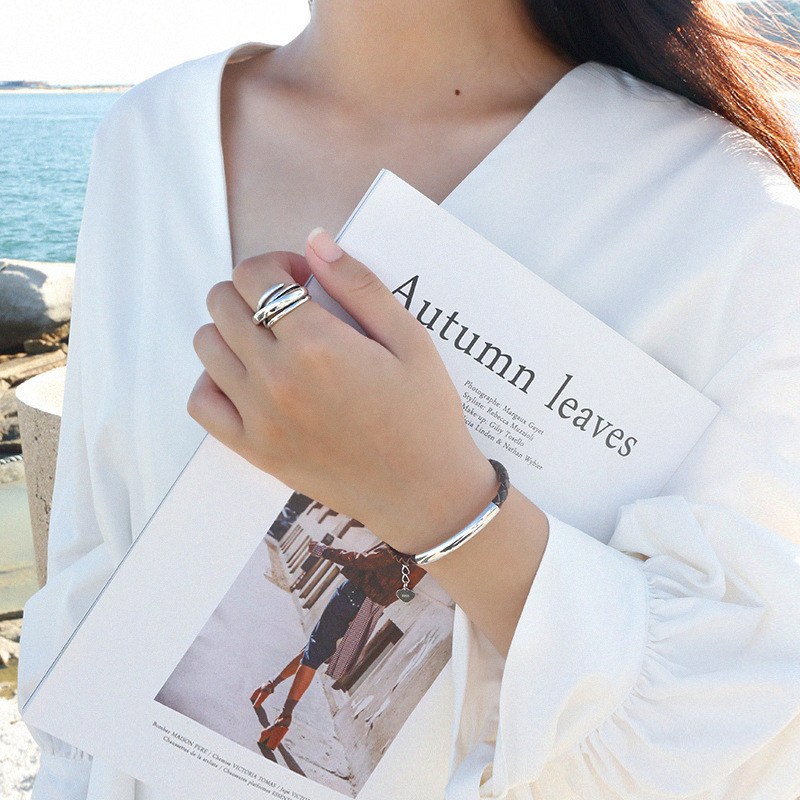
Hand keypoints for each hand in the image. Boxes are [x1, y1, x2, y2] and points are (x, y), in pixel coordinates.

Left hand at [187, 228, 496, 553]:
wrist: (424, 492)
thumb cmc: (425, 414)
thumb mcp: (410, 339)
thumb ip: (359, 285)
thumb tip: (315, 240)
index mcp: (316, 344)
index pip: (255, 275)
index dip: (277, 263)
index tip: (304, 278)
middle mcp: (276, 378)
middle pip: (223, 303)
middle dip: (252, 290)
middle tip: (289, 306)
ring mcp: (259, 418)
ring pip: (206, 345)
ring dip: (231, 329)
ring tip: (269, 340)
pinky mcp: (255, 450)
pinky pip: (201, 402)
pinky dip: (213, 379)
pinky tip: (246, 378)